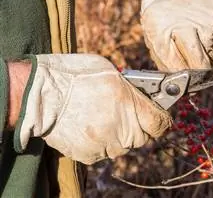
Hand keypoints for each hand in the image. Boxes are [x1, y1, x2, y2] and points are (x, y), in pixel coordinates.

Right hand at [16, 54, 170, 164]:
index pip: (159, 122)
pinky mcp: (89, 154)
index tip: (159, 117)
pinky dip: (101, 143)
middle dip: (138, 127)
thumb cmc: (74, 75)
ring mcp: (105, 143)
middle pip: (143, 137)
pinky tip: (89, 126)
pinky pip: (104, 152)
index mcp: (128, 102)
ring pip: (123, 146)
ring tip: (102, 118)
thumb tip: (145, 96)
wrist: (37, 94)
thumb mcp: (110, 72)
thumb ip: (131, 89)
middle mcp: (120, 126)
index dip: (161, 119)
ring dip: (119, 136)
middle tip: (124, 113)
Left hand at [141, 0, 212, 71]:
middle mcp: (191, 24)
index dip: (186, 78)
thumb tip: (184, 88)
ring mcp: (212, 20)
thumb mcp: (155, 41)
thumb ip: (168, 65)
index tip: (187, 78)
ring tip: (198, 39)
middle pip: (203, 64)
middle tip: (194, 64)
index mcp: (166, 31)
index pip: (184, 69)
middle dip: (199, 70)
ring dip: (209, 55)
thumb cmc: (163, 21)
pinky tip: (207, 32)